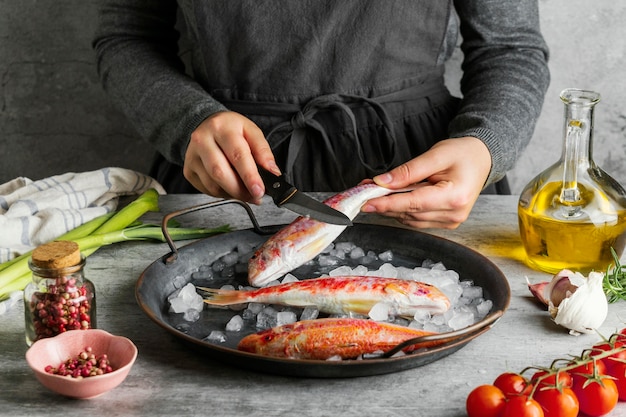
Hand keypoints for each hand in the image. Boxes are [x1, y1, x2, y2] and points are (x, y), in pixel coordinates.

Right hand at [183, 111, 279, 202]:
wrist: (206, 125)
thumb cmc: (231, 129)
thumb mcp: (251, 132)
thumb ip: (263, 152)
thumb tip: (273, 172)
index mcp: (221, 128)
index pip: (237, 155)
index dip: (249, 176)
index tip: (259, 190)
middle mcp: (202, 140)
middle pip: (221, 173)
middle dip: (241, 190)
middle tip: (256, 196)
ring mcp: (192, 156)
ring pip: (213, 185)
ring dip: (233, 194)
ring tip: (246, 192)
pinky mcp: (188, 170)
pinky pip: (207, 189)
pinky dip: (223, 193)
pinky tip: (231, 187)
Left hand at [361, 137, 491, 228]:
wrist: (481, 160)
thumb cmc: (462, 154)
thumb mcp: (436, 155)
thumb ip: (408, 171)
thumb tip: (382, 182)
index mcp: (455, 196)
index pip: (414, 203)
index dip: (387, 204)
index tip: (366, 202)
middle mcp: (454, 214)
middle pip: (409, 213)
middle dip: (384, 203)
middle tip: (364, 190)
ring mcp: (450, 221)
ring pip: (409, 218)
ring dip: (390, 207)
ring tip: (375, 191)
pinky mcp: (444, 222)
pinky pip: (416, 219)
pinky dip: (401, 209)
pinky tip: (391, 198)